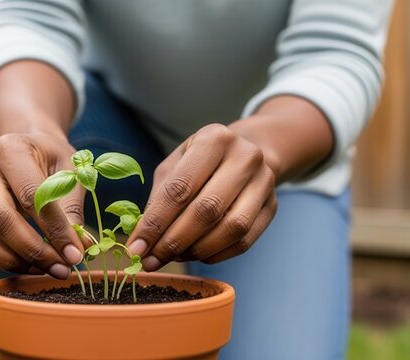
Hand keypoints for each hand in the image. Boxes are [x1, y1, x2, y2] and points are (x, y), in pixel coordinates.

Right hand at [0, 132, 86, 278]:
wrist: (28, 147)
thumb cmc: (52, 160)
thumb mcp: (71, 173)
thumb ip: (72, 210)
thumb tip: (76, 251)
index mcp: (10, 149)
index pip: (31, 196)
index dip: (54, 230)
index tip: (75, 255)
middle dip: (32, 250)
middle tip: (61, 268)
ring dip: (12, 261)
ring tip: (45, 269)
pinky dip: (1, 262)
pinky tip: (29, 264)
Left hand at [126, 123, 277, 269]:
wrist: (247, 153)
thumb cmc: (200, 162)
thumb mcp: (174, 166)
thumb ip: (157, 200)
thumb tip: (139, 241)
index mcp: (214, 139)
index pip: (179, 189)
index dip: (155, 223)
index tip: (136, 248)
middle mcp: (244, 157)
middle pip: (207, 210)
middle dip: (174, 241)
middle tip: (151, 260)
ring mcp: (264, 182)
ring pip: (231, 228)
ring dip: (196, 250)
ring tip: (173, 257)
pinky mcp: (272, 206)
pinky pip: (244, 241)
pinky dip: (216, 254)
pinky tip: (196, 255)